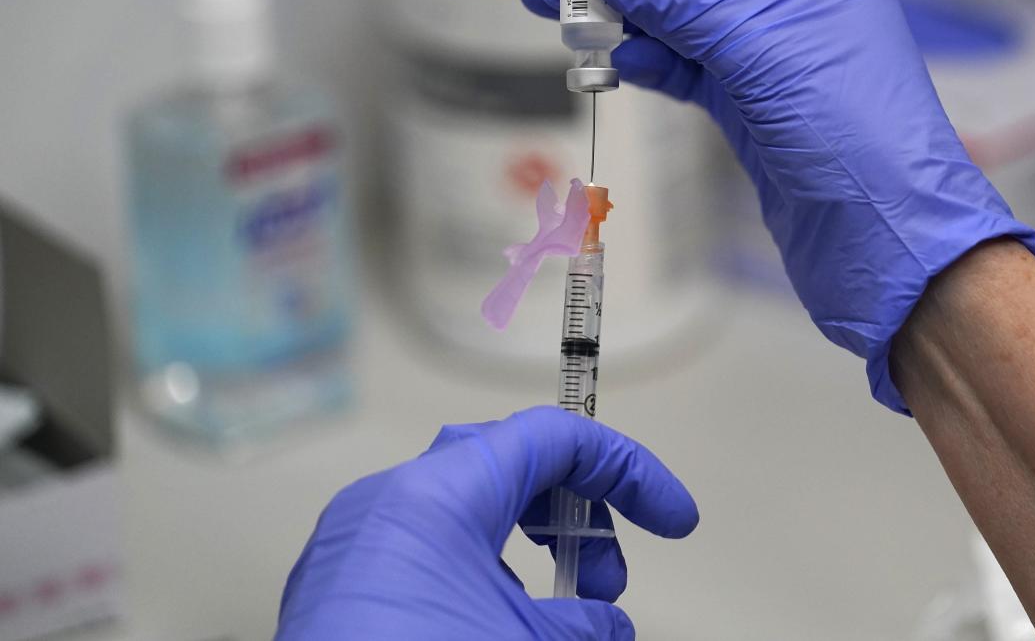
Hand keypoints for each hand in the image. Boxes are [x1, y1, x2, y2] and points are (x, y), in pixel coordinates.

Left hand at [276, 407, 697, 639]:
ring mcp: (354, 545)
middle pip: (506, 466)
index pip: (551, 438)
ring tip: (558, 615)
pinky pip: (423, 552)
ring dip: (527, 548)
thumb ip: (584, 624)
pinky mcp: (336, 589)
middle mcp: (386, 504)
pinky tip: (496, 625)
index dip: (626, 471)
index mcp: (435, 496)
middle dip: (574, 516)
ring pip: (462, 512)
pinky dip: (478, 573)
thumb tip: (603, 624)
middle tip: (609, 583)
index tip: (671, 521)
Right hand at [520, 0, 1034, 412]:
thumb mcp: (756, 44)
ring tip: (570, 22)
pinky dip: (647, 60)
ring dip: (621, 12)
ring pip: (677, 9)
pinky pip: (682, 64)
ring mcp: (766, 50)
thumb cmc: (860, 134)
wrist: (885, 242)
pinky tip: (618, 64)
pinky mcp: (748, 103)